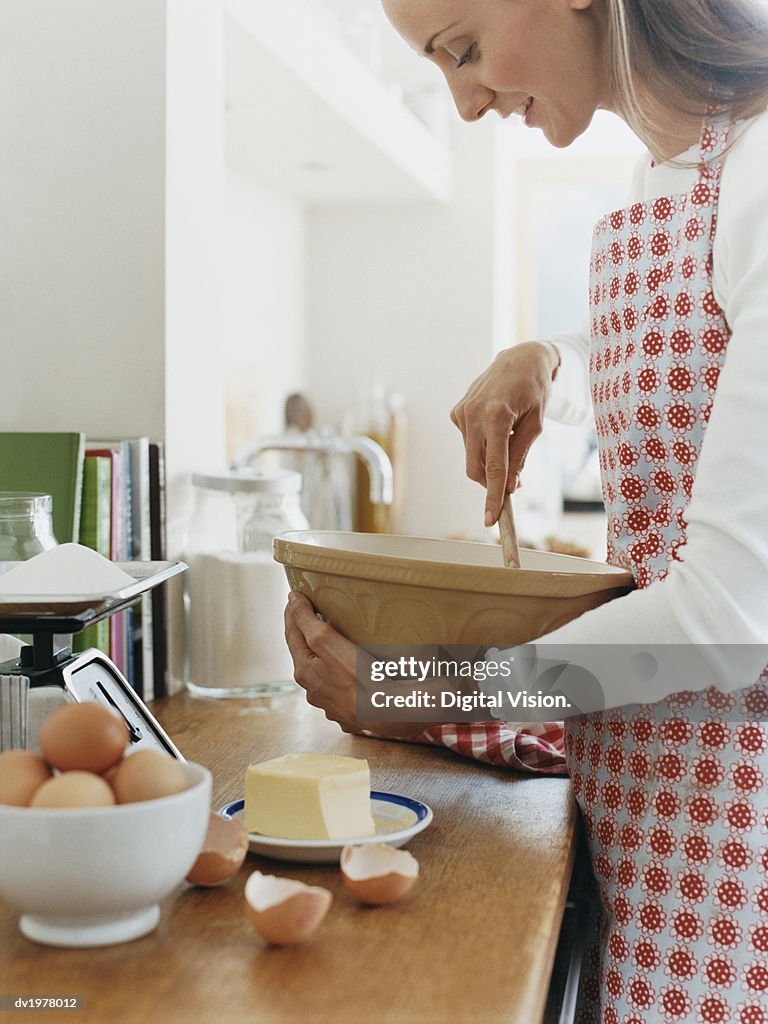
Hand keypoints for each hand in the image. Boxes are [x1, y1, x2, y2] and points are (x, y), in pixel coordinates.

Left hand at [284, 591, 358, 731]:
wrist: (387, 713)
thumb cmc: (358, 679)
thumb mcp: (327, 642)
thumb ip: (307, 621)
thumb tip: (292, 600)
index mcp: (304, 671)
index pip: (292, 634)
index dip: (293, 613)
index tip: (295, 596)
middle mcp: (313, 689)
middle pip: (306, 655)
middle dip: (307, 636)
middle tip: (313, 616)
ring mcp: (331, 703)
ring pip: (323, 675)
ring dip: (325, 659)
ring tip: (335, 647)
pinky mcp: (349, 712)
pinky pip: (342, 691)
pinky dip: (342, 678)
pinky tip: (351, 676)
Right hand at [450, 341, 559, 526]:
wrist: (520, 358)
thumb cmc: (535, 389)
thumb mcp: (535, 425)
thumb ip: (520, 456)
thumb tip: (509, 486)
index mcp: (495, 416)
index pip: (493, 466)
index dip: (492, 496)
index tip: (491, 519)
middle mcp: (472, 414)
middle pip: (476, 468)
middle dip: (490, 482)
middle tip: (513, 484)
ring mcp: (461, 413)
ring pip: (472, 457)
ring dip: (489, 461)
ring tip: (510, 440)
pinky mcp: (457, 413)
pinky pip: (469, 443)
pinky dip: (483, 446)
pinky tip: (496, 427)